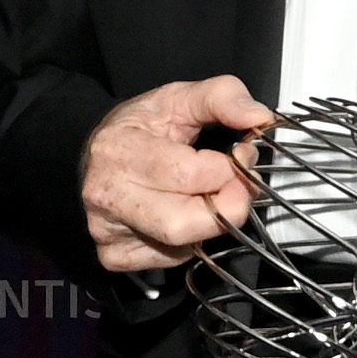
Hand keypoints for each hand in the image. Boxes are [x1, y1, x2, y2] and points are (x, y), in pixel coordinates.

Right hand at [79, 76, 274, 273]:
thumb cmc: (141, 128)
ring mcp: (107, 232)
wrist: (96, 156)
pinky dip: (190, 241)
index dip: (230, 169)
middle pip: (183, 222)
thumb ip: (222, 96)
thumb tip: (260, 116)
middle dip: (227, 205)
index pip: (189, 175)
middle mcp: (107, 196)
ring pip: (181, 246)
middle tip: (239, 186)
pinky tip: (186, 215)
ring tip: (211, 195)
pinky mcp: (114, 256)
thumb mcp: (178, 98)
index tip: (243, 155)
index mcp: (118, 150)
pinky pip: (171, 260)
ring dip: (210, 223)